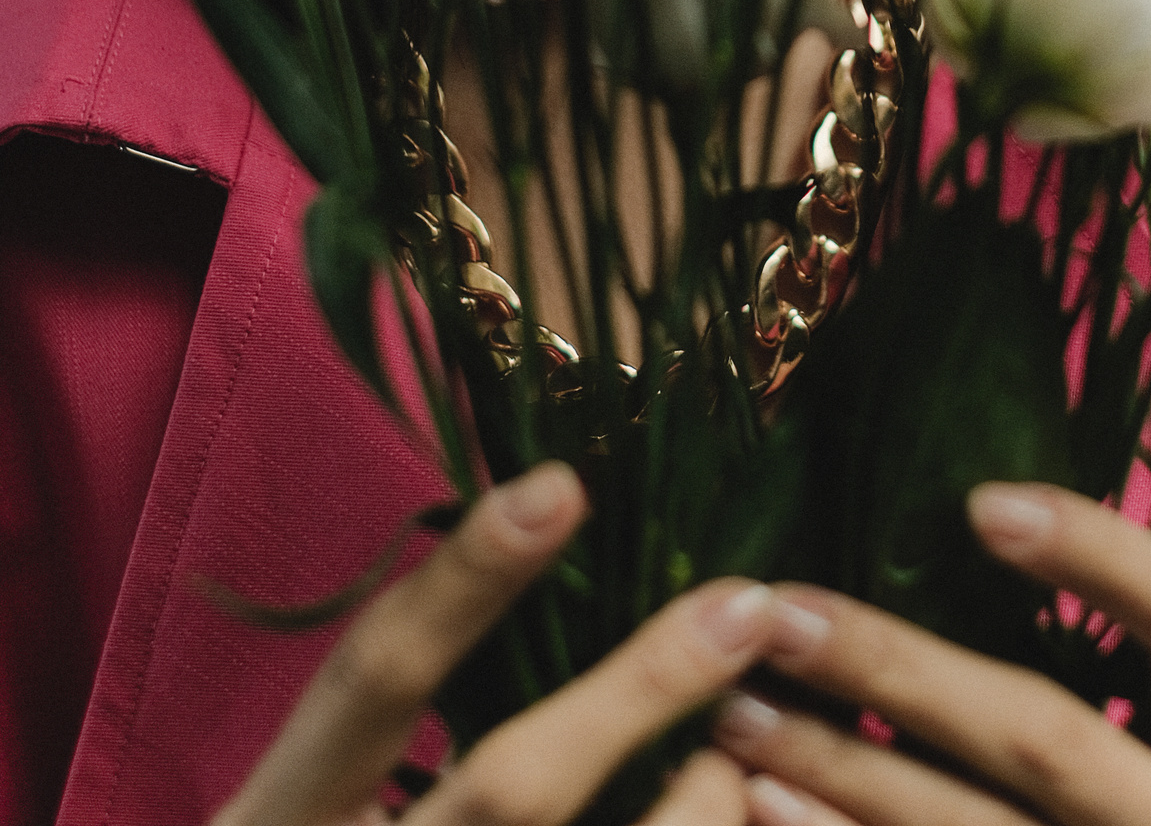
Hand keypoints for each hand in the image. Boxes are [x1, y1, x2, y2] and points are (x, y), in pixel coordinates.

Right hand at [212, 462, 802, 825]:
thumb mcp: (316, 808)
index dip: (466, 580)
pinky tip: (741, 813)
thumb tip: (547, 536)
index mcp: (281, 821)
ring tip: (742, 759)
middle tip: (742, 604)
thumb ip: (402, 713)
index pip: (373, 676)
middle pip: (511, 788)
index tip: (563, 485)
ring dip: (696, 808)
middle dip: (637, 691)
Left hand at [711, 483, 1150, 825]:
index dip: (1099, 552)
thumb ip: (1089, 630)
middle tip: (779, 610)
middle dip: (900, 669)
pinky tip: (762, 799)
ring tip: (737, 709)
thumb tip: (942, 498)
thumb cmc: (1138, 787)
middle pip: (1051, 737)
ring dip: (838, 764)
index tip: (977, 500)